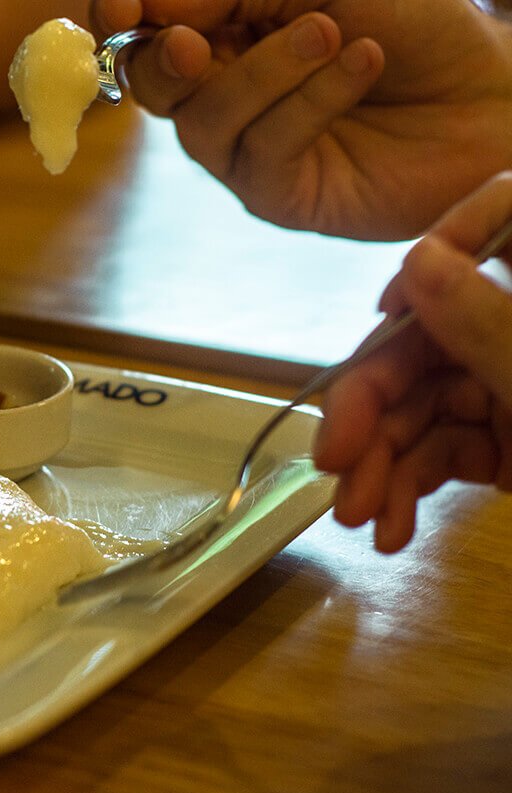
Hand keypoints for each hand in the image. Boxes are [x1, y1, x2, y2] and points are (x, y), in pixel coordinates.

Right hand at [89, 0, 511, 239]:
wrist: (491, 90)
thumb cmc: (415, 22)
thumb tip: (144, 7)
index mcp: (222, 33)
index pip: (142, 28)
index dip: (120, 18)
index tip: (123, 8)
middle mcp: (222, 93)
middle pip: (150, 83)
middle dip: (168, 60)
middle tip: (200, 39)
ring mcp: (246, 150)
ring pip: (204, 120)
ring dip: (266, 72)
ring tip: (331, 34)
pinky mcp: (279, 196)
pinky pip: (263, 152)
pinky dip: (309, 103)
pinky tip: (361, 64)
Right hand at [313, 171, 511, 551]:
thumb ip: (493, 325)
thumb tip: (418, 258)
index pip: (495, 225)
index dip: (433, 265)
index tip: (386, 313)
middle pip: (432, 338)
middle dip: (377, 408)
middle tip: (336, 467)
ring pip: (426, 404)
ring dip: (383, 463)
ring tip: (359, 518)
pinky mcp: (508, 444)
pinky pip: (443, 451)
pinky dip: (410, 488)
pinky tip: (391, 528)